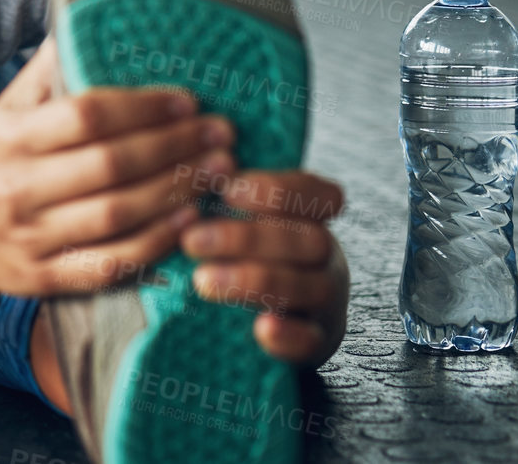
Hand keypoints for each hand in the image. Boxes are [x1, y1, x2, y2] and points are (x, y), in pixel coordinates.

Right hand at [0, 34, 237, 300]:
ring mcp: (32, 237)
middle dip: (174, 147)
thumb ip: (47, 71)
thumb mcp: (4, 110)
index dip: (143, 107)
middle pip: (110, 165)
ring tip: (217, 171)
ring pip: (115, 215)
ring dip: (175, 192)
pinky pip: (108, 265)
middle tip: (220, 134)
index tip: (186, 99)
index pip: (85, 115)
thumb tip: (87, 17)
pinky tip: (187, 223)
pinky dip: (153, 245)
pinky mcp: (44, 278)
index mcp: (11, 136)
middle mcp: (19, 186)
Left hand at [179, 169, 348, 366]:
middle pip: (311, 240)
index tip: (227, 191)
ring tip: (202, 281)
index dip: (279, 190)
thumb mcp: (235, 224)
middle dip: (249, 238)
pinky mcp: (316, 344)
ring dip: (256, 281)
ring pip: (312, 287)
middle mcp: (326, 258)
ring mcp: (326, 303)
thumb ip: (221, 201)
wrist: (260, 324)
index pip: (319, 195)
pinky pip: (312, 340)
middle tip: (192, 240)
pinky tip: (261, 328)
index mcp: (311, 220)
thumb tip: (192, 172)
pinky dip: (289, 335)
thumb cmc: (238, 257)